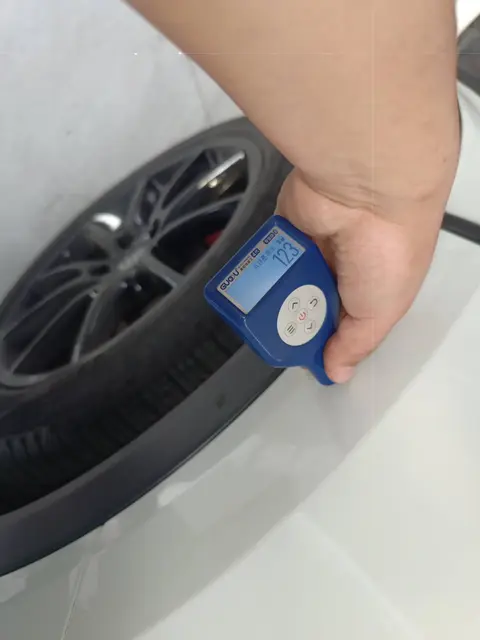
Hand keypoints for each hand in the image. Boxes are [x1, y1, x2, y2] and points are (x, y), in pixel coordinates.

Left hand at [277, 169, 449, 382]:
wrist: (367, 194)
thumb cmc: (388, 254)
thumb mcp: (380, 314)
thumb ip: (355, 345)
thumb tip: (337, 373)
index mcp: (370, 289)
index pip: (342, 323)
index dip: (324, 341)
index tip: (306, 357)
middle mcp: (342, 268)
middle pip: (309, 303)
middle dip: (295, 320)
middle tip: (280, 335)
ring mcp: (314, 248)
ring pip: (286, 282)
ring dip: (278, 296)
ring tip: (262, 314)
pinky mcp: (288, 229)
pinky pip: (270, 256)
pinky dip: (264, 270)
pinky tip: (251, 287)